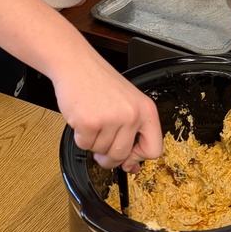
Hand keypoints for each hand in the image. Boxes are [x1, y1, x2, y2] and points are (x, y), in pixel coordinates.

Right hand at [53, 56, 162, 170]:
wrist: (76, 64)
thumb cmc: (99, 82)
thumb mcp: (127, 102)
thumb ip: (133, 132)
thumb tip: (132, 166)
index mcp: (146, 110)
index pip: (154, 149)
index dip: (138, 157)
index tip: (129, 156)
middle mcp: (132, 115)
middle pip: (122, 155)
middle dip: (109, 156)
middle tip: (101, 144)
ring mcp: (111, 119)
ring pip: (101, 151)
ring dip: (93, 142)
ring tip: (92, 119)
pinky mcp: (89, 123)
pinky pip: (84, 145)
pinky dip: (80, 137)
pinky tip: (82, 118)